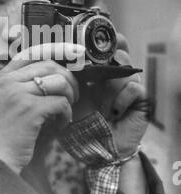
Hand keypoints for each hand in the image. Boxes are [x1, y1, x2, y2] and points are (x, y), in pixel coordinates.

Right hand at [0, 43, 83, 173]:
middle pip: (49, 65)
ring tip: (66, 111)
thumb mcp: (13, 99)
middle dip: (69, 79)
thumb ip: (29, 82)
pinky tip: (61, 123)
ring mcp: (16, 94)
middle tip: (74, 95)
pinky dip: (66, 113)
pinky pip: (61, 103)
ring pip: (58, 82)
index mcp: (2, 76)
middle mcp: (6, 81)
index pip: (32, 51)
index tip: (77, 51)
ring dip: (69, 97)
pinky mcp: (29, 109)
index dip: (57, 48)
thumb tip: (62, 69)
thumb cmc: (11, 130)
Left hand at [72, 34, 148, 157]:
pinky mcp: (140, 99)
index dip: (100, 42)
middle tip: (94, 72)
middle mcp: (113, 76)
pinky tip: (113, 113)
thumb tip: (53, 55)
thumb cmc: (78, 125)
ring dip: (109, 86)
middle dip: (106, 59)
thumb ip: (63, 78)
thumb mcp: (67, 98)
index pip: (104, 47)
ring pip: (125, 69)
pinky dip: (121, 99)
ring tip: (101, 106)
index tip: (86, 45)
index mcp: (96, 72)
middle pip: (117, 52)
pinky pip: (134, 87)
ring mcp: (127, 86)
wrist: (94, 151)